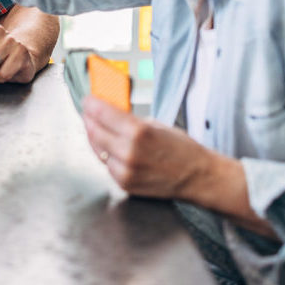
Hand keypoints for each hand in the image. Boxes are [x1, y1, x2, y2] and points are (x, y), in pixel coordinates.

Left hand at [82, 95, 213, 198]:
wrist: (197, 176)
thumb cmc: (181, 149)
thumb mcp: (155, 124)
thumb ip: (128, 120)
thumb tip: (108, 113)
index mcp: (138, 132)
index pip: (102, 112)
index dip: (91, 104)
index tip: (87, 100)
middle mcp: (128, 152)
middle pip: (94, 130)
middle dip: (88, 119)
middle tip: (88, 113)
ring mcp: (125, 170)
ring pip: (97, 149)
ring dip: (94, 137)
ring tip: (96, 128)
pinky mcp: (124, 184)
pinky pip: (106, 165)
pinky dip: (105, 154)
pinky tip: (109, 147)